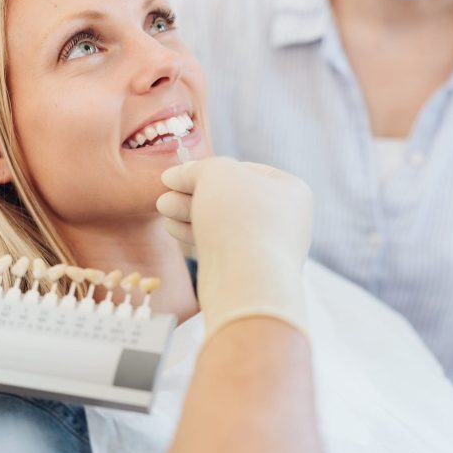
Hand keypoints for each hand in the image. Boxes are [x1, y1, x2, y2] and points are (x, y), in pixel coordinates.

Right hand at [157, 157, 313, 338]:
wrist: (247, 284)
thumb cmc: (239, 217)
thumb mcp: (217, 173)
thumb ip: (197, 168)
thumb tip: (177, 175)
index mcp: (290, 190)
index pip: (243, 170)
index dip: (207, 169)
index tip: (176, 175)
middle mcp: (284, 219)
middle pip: (231, 197)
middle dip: (193, 193)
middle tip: (164, 192)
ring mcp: (267, 247)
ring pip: (223, 222)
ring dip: (189, 211)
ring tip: (162, 207)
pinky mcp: (248, 271)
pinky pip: (221, 245)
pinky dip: (196, 234)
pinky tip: (172, 228)